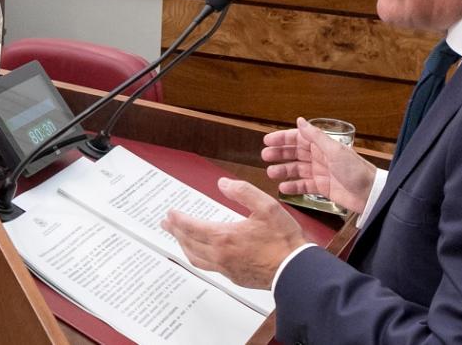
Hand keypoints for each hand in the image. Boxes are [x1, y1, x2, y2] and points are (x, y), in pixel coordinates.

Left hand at [161, 178, 306, 288]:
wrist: (295, 270)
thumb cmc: (283, 240)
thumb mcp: (266, 207)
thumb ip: (243, 192)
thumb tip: (222, 184)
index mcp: (225, 237)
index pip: (192, 227)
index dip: (179, 220)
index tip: (170, 213)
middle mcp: (221, 255)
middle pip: (189, 243)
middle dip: (175, 231)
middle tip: (166, 224)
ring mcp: (226, 268)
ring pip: (196, 258)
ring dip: (184, 245)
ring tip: (179, 238)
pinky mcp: (234, 277)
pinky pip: (208, 267)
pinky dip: (198, 257)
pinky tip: (202, 253)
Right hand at [261, 117, 375, 212]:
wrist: (370, 193)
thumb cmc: (355, 169)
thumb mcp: (335, 150)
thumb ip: (316, 136)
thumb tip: (300, 120)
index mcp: (322, 145)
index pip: (298, 138)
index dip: (283, 138)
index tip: (267, 140)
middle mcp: (319, 157)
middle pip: (295, 153)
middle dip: (280, 153)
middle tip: (264, 156)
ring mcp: (320, 172)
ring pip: (296, 169)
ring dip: (283, 170)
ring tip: (270, 173)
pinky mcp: (321, 187)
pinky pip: (303, 186)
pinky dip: (293, 187)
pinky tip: (282, 188)